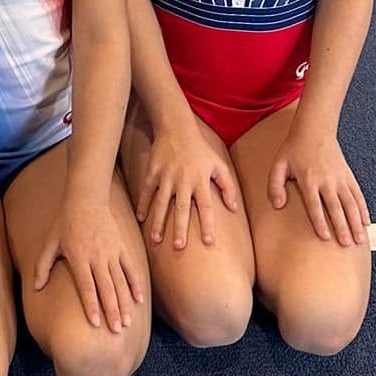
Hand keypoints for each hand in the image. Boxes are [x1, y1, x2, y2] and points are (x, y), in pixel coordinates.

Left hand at [34, 193, 144, 332]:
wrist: (86, 198)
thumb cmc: (65, 222)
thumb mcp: (50, 242)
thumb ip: (42, 265)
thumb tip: (36, 288)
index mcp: (78, 257)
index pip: (86, 286)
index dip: (91, 305)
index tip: (96, 323)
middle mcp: (96, 256)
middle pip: (105, 288)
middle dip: (111, 310)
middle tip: (116, 330)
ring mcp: (111, 252)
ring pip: (120, 281)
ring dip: (124, 302)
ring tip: (127, 322)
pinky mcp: (121, 247)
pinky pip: (130, 268)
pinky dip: (135, 284)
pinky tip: (138, 300)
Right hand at [135, 119, 240, 249]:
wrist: (176, 128)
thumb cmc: (200, 149)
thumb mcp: (219, 164)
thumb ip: (228, 186)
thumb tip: (234, 209)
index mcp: (200, 180)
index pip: (206, 206)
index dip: (208, 224)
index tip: (208, 241)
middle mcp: (183, 180)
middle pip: (182, 208)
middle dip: (180, 228)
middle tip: (178, 247)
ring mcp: (166, 176)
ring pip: (162, 203)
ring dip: (158, 222)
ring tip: (156, 240)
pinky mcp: (153, 172)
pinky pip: (147, 191)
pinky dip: (143, 204)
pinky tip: (141, 219)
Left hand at [268, 123, 369, 245]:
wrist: (314, 129)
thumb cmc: (294, 148)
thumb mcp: (278, 164)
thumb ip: (274, 185)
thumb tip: (277, 205)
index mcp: (309, 179)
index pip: (315, 204)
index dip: (320, 222)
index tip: (325, 237)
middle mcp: (326, 179)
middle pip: (336, 207)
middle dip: (342, 226)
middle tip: (346, 244)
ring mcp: (339, 178)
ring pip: (351, 203)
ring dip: (356, 222)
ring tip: (360, 240)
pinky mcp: (348, 175)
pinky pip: (358, 195)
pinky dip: (363, 209)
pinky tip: (366, 223)